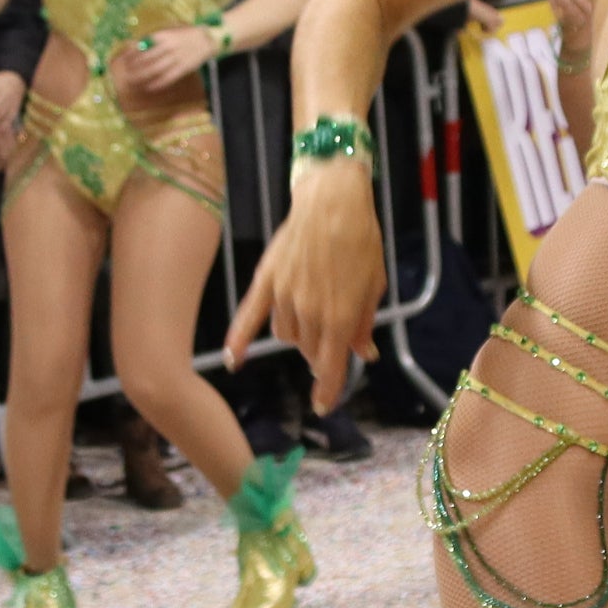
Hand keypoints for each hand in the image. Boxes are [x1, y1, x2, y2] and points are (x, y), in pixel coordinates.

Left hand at [112, 27, 213, 94]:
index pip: (143, 45)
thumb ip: (154, 40)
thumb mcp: (169, 33)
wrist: (207, 39)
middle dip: (135, 67)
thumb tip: (135, 47)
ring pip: (156, 69)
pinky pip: (168, 77)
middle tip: (126, 73)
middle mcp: (169, 47)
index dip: (132, 54)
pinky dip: (157, 83)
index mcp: (164, 36)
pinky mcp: (183, 68)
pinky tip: (149, 87)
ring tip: (133, 82)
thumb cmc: (185, 36)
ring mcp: (176, 58)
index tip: (124, 60)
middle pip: (147, 59)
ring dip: (143, 76)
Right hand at [225, 157, 384, 408]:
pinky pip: (248, 317)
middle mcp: (310, 312)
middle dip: (321, 353)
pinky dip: (239, 340)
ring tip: (312, 314)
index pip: (330, 367)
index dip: (327, 391)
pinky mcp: (266, 281)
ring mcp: (285, 297)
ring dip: (299, 336)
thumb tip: (364, 354)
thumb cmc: (362, 241)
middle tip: (332, 335)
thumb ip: (365, 323)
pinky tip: (233, 360)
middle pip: (309, 352)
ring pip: (286, 335)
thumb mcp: (374, 285)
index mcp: (341, 316)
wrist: (333, 201)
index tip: (323, 406)